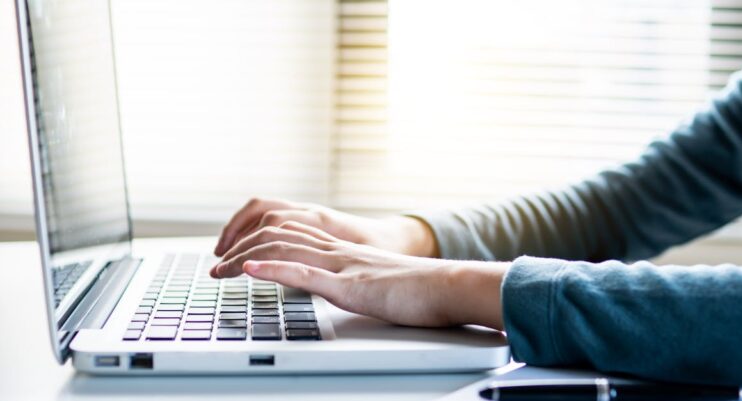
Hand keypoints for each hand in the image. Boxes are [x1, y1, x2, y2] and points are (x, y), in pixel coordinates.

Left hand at [210, 222, 506, 329]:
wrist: (448, 286)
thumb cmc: (419, 288)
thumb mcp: (377, 280)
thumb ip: (356, 278)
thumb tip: (342, 286)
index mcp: (342, 250)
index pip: (288, 235)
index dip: (255, 242)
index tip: (234, 258)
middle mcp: (337, 251)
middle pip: (277, 237)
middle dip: (239, 249)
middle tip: (215, 267)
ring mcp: (342, 265)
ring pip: (283, 251)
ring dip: (245, 260)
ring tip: (219, 270)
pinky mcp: (350, 286)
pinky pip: (305, 273)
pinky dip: (272, 272)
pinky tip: (249, 272)